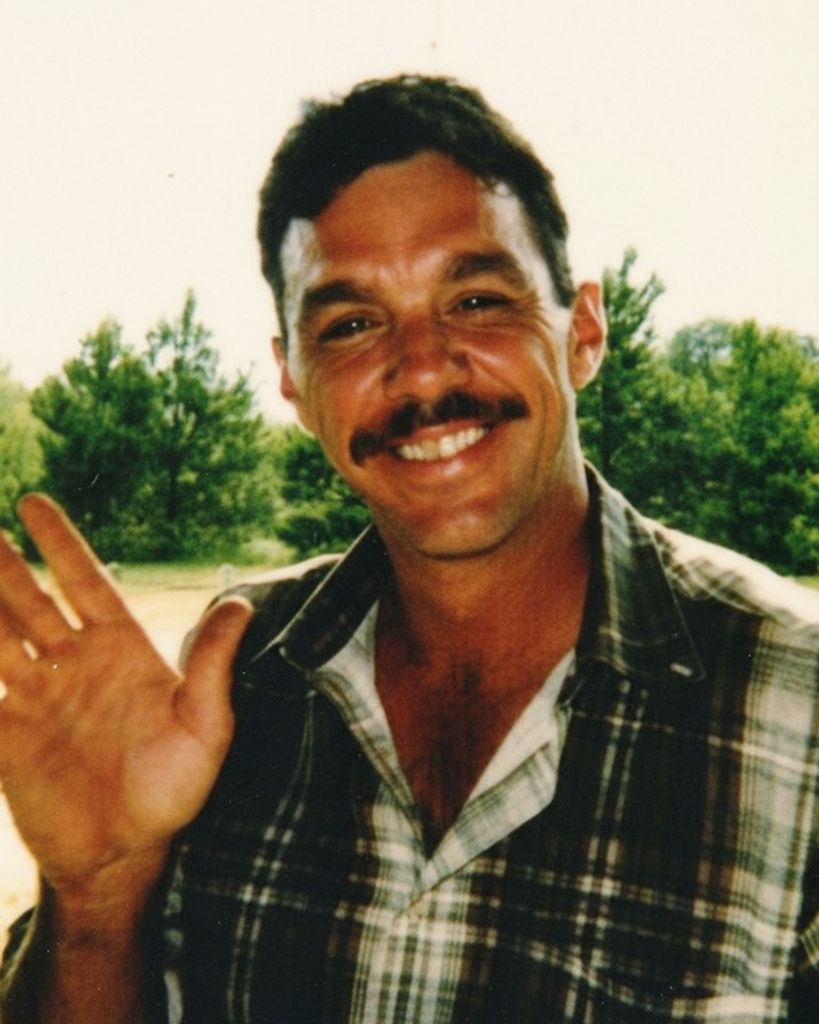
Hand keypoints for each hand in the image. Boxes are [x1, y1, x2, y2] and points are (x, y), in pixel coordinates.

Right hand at [0, 495, 252, 900]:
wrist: (124, 855)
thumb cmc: (173, 791)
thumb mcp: (205, 727)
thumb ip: (215, 666)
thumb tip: (242, 604)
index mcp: (119, 651)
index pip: (85, 583)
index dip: (60, 544)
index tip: (32, 503)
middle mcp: (73, 665)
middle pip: (29, 602)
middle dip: (3, 565)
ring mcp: (35, 699)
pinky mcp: (5, 737)